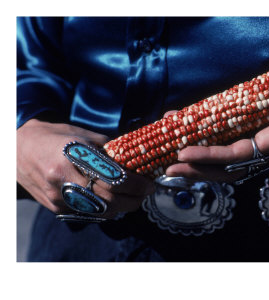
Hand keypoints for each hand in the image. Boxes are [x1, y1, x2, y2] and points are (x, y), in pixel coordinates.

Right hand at [17, 119, 154, 217]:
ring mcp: (59, 197)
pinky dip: (106, 209)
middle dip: (134, 200)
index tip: (150, 184)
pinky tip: (113, 200)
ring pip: (101, 212)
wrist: (20, 148)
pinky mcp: (56, 207)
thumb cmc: (56, 136)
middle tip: (146, 193)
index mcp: (73, 156)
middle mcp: (64, 179)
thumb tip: (136, 160)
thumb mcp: (84, 135)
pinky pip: (88, 214)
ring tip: (133, 197)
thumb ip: (110, 150)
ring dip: (122, 207)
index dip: (136, 185)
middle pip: (110, 200)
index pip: (113, 178)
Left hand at [165, 87, 268, 181]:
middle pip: (223, 165)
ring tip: (168, 152)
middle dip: (195, 167)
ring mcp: (257, 141)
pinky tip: (188, 128)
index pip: (236, 156)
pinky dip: (207, 138)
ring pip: (222, 157)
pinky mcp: (255, 130)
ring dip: (196, 157)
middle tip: (166, 165)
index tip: (184, 153)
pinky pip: (228, 139)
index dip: (210, 156)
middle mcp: (262, 148)